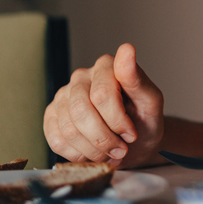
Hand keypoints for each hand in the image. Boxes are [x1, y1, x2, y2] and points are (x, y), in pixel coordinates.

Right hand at [44, 43, 164, 167]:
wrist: (135, 144)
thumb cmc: (144, 121)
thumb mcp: (150, 102)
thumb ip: (137, 78)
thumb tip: (126, 49)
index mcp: (106, 66)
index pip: (102, 94)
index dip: (117, 121)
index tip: (132, 134)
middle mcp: (81, 77)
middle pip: (81, 112)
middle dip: (104, 138)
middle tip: (121, 149)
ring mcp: (63, 96)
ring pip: (68, 128)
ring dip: (93, 150)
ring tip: (111, 152)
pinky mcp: (51, 116)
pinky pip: (56, 140)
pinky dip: (78, 154)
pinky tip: (94, 152)